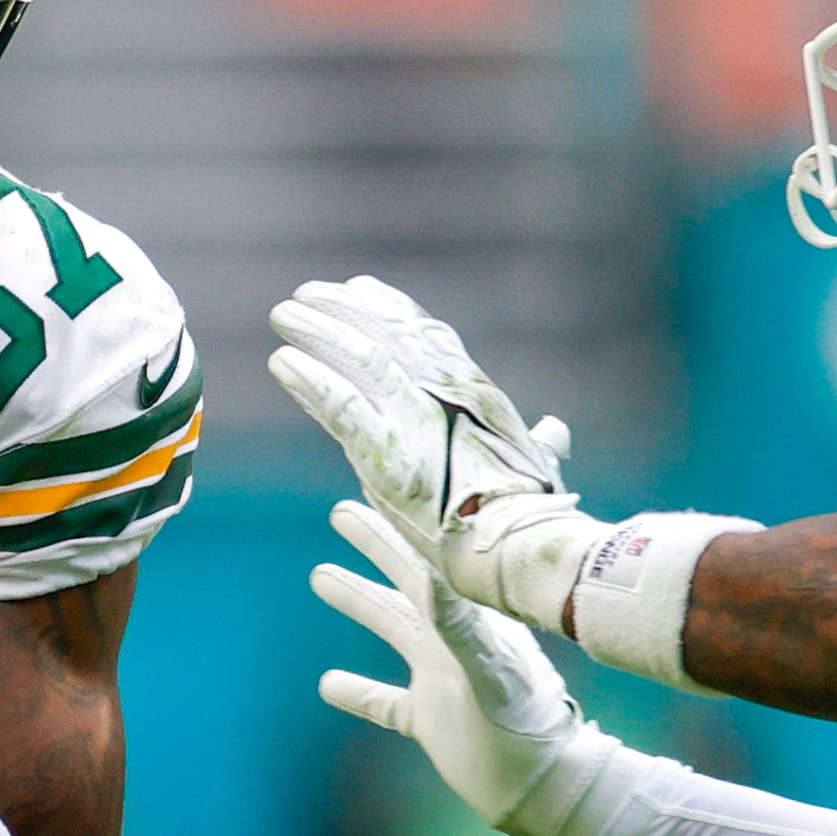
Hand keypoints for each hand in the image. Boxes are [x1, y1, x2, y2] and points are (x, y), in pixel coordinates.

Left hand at [268, 277, 585, 621]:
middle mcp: (445, 394)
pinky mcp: (387, 452)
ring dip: (317, 331)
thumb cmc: (534, 516)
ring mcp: (415, 419)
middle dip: (344, 308)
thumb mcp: (538, 464)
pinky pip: (339, 403)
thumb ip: (540, 441)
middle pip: (387, 333)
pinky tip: (281, 362)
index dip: (392, 308)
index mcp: (477, 393)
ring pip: (358, 357)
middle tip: (306, 293)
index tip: (359, 287)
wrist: (521, 548)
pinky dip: (309, 378)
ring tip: (283, 315)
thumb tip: (554, 428)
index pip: (428, 334)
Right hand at [311, 500, 613, 835]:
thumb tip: (429, 573)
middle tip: (341, 512)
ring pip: (392, 628)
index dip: (403, 526)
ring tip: (320, 576)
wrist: (544, 786)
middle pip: (405, 581)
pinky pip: (385, 701)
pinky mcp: (430, 720)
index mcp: (472, 620)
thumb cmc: (528, 725)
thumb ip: (461, 626)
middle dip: (375, 545)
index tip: (375, 489)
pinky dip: (357, 693)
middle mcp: (454, 642)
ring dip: (359, 601)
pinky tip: (328, 684)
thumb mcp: (492, 669)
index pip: (430, 560)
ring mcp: (440, 679)